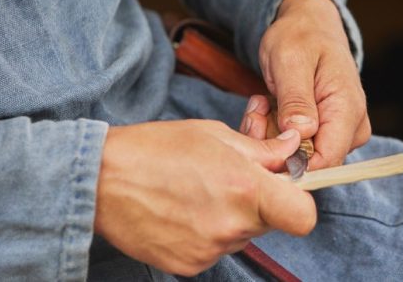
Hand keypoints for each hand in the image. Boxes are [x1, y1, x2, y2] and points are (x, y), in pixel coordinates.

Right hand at [94, 120, 315, 275]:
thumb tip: (291, 148)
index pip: (303, 216)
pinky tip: (183, 212)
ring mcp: (209, 250)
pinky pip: (215, 250)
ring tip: (198, 193)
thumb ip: (261, 150)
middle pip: (271, 223)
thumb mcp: (214, 135)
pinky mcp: (189, 266)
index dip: (300, 203)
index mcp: (245, 189)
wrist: (99, 181)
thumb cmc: (155, 149)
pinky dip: (207, 233)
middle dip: (260, 203)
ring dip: (231, 217)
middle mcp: (231, 227)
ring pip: (242, 236)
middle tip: (229, 180)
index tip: (287, 191)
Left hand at [259, 0, 370, 169]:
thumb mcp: (291, 60)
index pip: (326, 162)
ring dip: (269, 135)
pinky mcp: (325, 135)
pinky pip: (294, 149)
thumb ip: (296, 98)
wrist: (309, 27)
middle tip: (258, 107)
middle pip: (308, 163)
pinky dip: (272, 132)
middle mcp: (350, 129)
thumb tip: (301, 134)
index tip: (260, 135)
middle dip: (273, 143)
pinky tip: (268, 107)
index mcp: (348, 111)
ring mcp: (339, 134)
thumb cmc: (302, 37)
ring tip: (263, 102)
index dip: (288, 161)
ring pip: (297, 158)